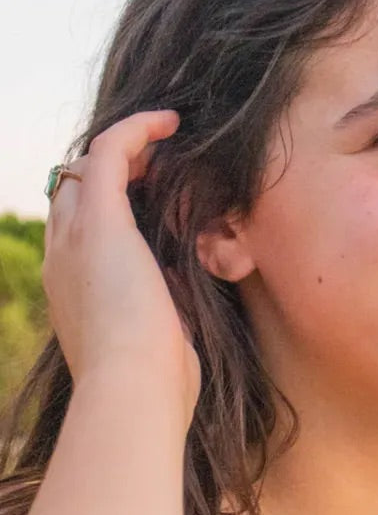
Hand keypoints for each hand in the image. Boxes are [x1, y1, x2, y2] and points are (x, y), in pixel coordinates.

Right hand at [43, 110, 200, 428]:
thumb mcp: (154, 342)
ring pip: (88, 167)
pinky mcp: (101, 222)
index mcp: (69, 291)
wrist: (132, 391)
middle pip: (74, 192)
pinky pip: (110, 151)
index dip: (108, 206)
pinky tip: (169, 123)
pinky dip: (138, 131)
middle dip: (112, 173)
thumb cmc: (153, 383)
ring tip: (166, 141)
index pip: (75, 229)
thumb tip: (181, 288)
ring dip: (126, 149)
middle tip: (159, 166)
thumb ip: (159, 309)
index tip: (151, 197)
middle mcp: (60, 257)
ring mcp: (75, 237)